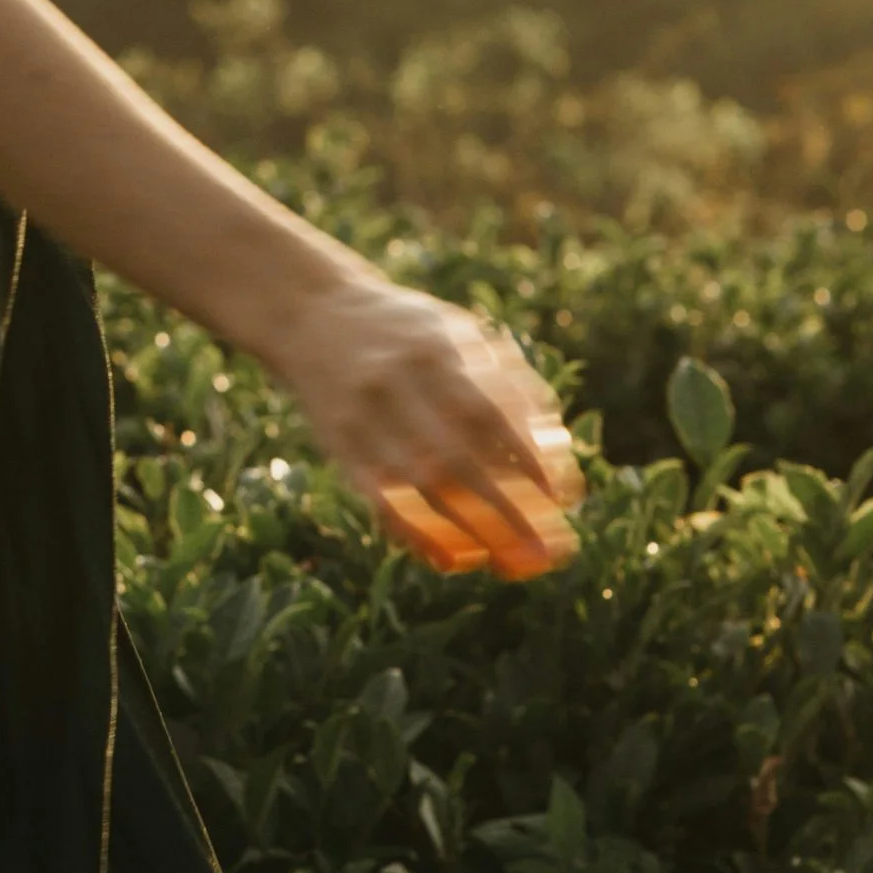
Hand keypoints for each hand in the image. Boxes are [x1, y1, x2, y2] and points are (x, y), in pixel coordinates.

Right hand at [267, 274, 582, 579]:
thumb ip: (511, 382)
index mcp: (437, 347)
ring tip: (504, 560)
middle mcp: (397, 380)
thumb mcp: (461, 332)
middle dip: (505, 509)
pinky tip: (446, 557)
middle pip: (456, 456)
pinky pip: (376, 495)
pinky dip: (413, 531)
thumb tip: (555, 454)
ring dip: (465, 528)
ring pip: (417, 483)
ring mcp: (361, 412)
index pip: (491, 412)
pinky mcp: (335, 440)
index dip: (529, 460)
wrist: (311, 312)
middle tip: (544, 551)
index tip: (561, 500)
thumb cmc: (409, 332)